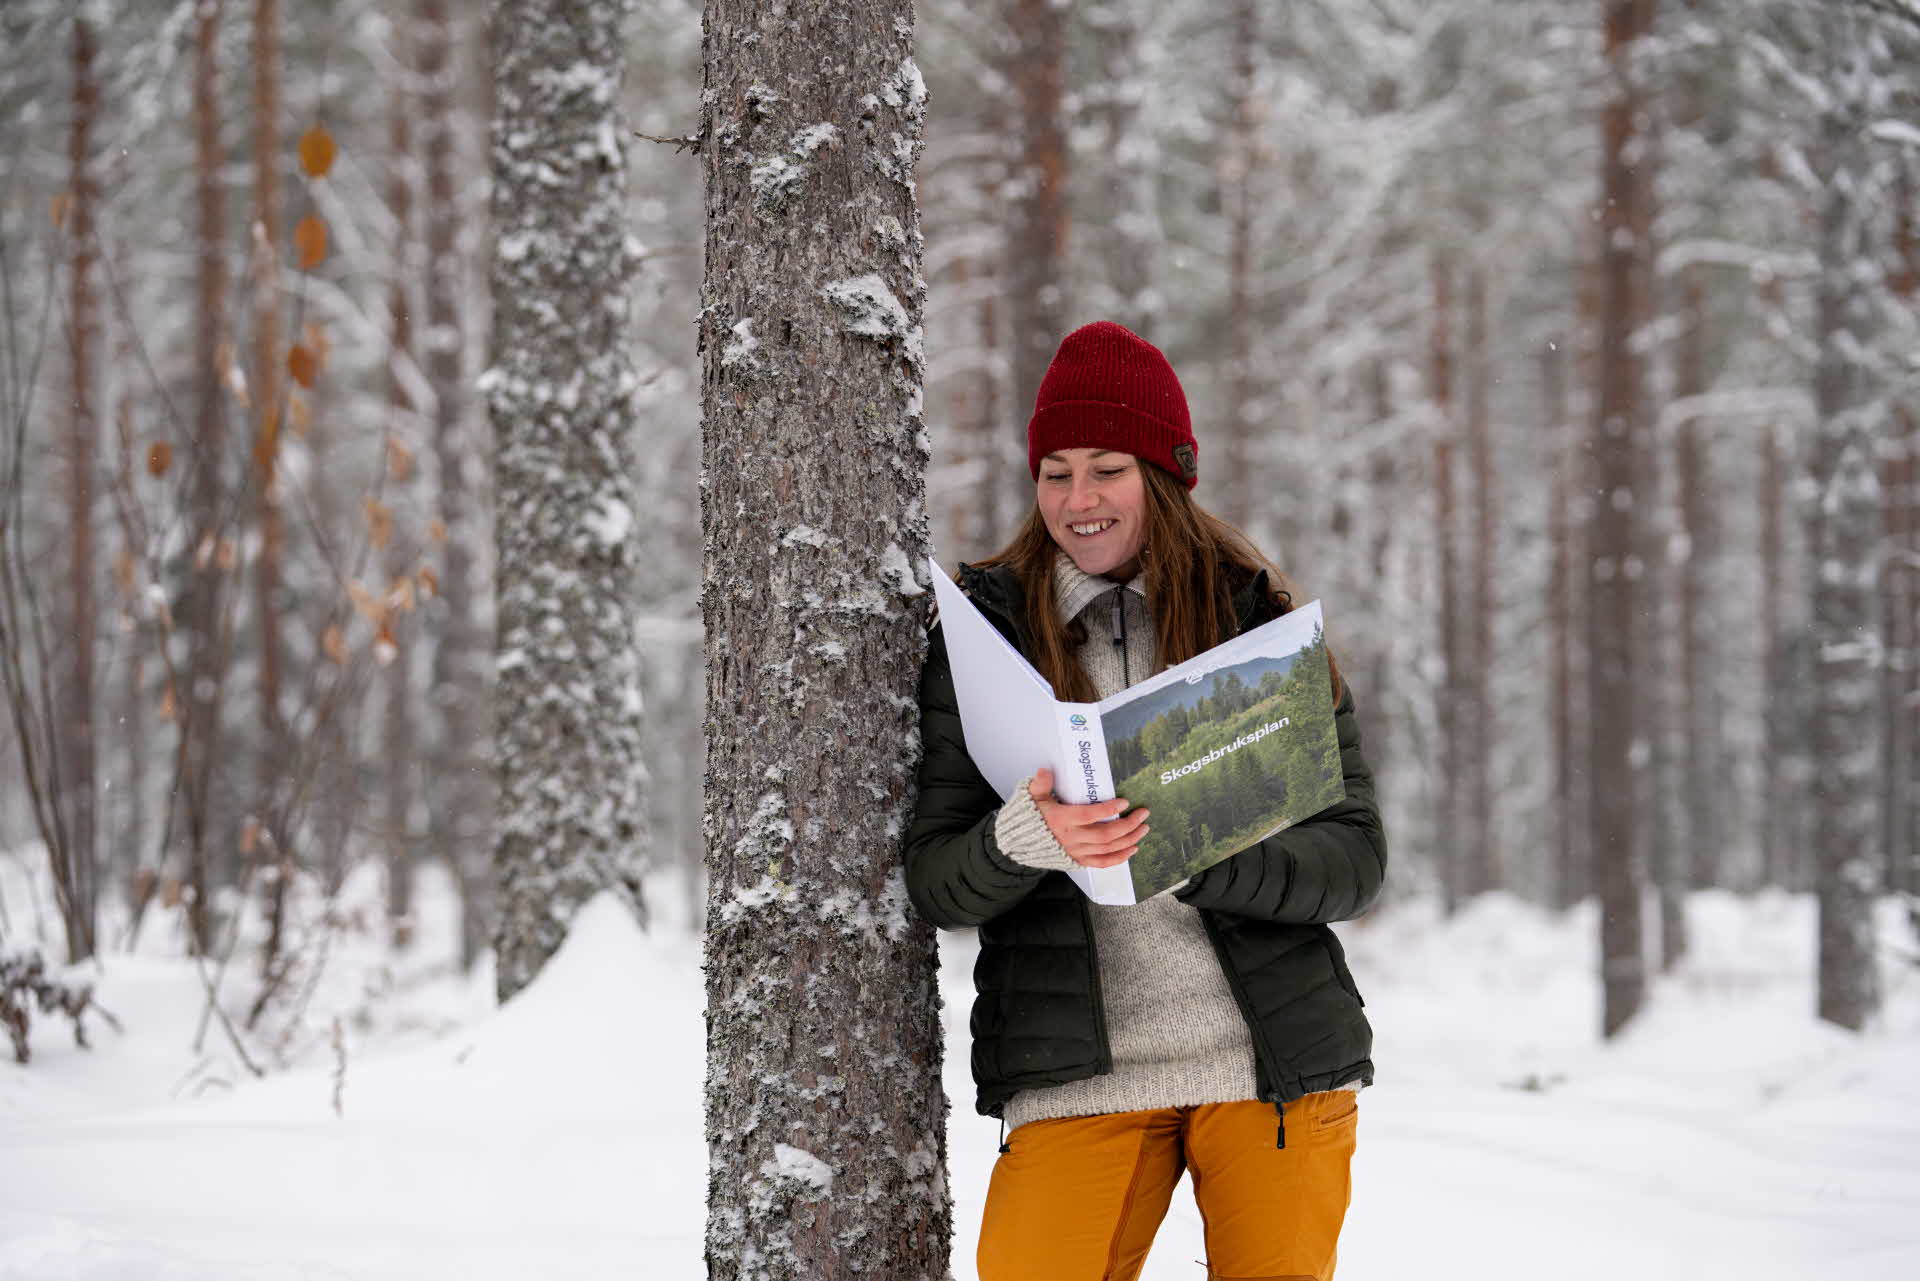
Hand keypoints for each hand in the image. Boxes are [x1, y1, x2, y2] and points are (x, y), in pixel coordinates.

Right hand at [1029, 767, 1148, 868]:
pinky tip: (1133, 849)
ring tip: (1143, 828)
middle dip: (1128, 824)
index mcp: (1062, 820)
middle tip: (1143, 814)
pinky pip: (1102, 863)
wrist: (1021, 842)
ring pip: (1108, 848)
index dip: (1108, 810)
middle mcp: (1072, 838)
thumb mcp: (1033, 797)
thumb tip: (1044, 771)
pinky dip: (1119, 858)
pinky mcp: (1079, 860)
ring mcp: (1077, 851)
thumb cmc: (1031, 816)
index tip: (1124, 802)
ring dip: (1129, 839)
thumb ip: (1041, 784)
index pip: (1089, 815)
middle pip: (1105, 834)